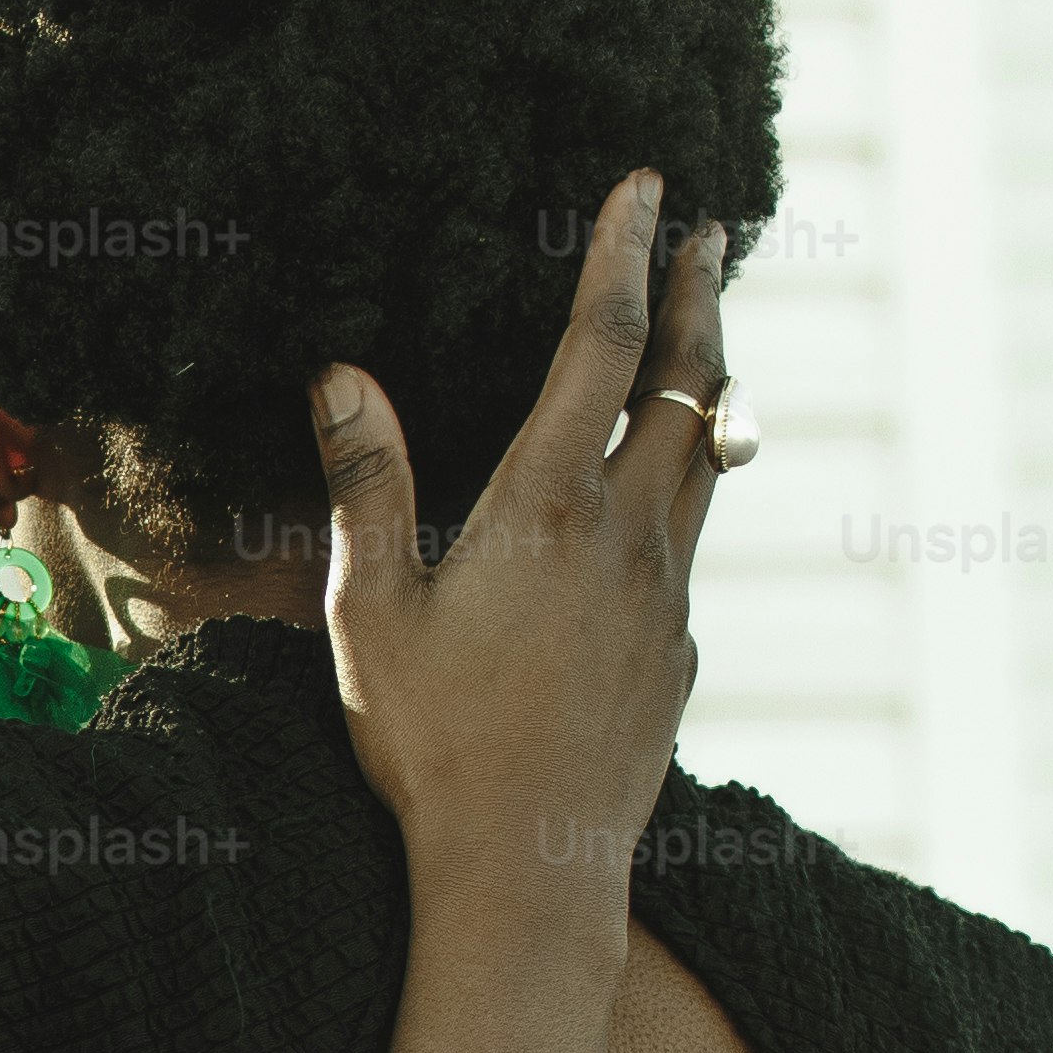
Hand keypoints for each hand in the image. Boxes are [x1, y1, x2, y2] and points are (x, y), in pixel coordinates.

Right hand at [311, 167, 726, 940]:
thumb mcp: (371, 611)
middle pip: (689, 386)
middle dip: (699, 296)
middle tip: (707, 232)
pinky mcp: (677, 650)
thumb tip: (343, 374)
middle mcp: (628, 536)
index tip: (643, 186)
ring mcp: (665, 595)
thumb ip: (367, 484)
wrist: (529, 867)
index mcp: (548, 508)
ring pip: (708, 457)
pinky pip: (686, 544)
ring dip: (710, 382)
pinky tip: (652, 504)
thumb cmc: (433, 744)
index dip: (622, 254)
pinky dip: (682, 487)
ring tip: (705, 337)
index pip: (602, 347)